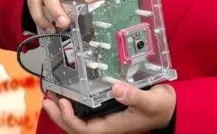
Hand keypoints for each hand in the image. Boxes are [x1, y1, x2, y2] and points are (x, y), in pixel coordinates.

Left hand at [42, 83, 175, 133]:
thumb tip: (116, 88)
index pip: (83, 129)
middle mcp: (106, 125)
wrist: (169, 108)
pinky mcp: (108, 111)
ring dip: (64, 110)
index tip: (62, 102)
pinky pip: (86, 112)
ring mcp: (106, 119)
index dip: (69, 118)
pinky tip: (71, 93)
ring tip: (52, 96)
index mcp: (112, 126)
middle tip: (47, 99)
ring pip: (79, 120)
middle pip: (75, 127)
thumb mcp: (150, 101)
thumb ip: (134, 96)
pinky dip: (75, 104)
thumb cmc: (160, 107)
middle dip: (59, 115)